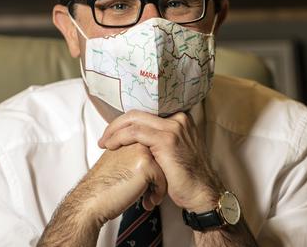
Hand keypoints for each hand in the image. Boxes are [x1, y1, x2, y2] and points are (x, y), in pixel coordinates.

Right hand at [74, 143, 166, 225]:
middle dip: (159, 175)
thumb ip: (131, 155)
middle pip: (161, 156)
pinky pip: (163, 179)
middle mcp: (136, 141)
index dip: (153, 168)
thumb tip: (151, 161)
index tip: (146, 182)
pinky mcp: (146, 164)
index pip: (153, 149)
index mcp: (128, 138)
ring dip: (160, 185)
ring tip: (150, 196)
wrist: (91, 199)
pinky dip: (158, 193)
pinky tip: (147, 201)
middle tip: (152, 191)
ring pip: (165, 167)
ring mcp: (142, 151)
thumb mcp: (116, 161)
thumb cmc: (102, 186)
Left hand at [98, 110, 222, 212]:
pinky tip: (111, 146)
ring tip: (104, 143)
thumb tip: (137, 138)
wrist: (202, 193)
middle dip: (116, 124)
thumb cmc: (186, 177)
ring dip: (114, 131)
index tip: (114, 133)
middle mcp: (178, 118)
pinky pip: (135, 132)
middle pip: (137, 113)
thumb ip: (160, 140)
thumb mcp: (174, 152)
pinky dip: (119, 137)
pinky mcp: (167, 140)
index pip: (146, 113)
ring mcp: (173, 127)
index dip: (127, 122)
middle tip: (105, 137)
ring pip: (134, 120)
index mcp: (179, 119)